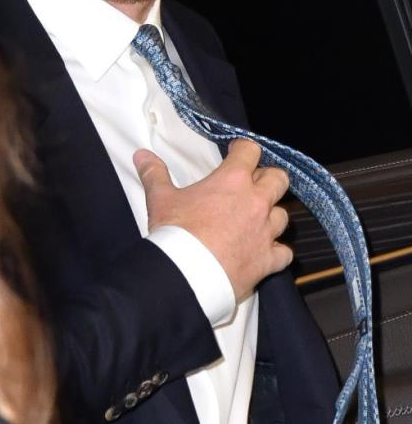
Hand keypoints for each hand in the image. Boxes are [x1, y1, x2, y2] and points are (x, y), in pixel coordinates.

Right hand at [133, 138, 291, 301]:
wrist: (186, 275)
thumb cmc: (175, 233)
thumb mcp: (160, 198)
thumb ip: (154, 173)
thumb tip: (142, 155)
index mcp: (232, 180)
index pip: (251, 150)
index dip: (244, 149)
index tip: (237, 152)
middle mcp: (256, 201)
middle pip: (278, 179)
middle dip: (268, 178)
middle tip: (253, 184)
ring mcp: (265, 232)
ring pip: (283, 215)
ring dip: (272, 215)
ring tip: (258, 219)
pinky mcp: (268, 260)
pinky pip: (284, 252)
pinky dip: (276, 251)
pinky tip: (266, 252)